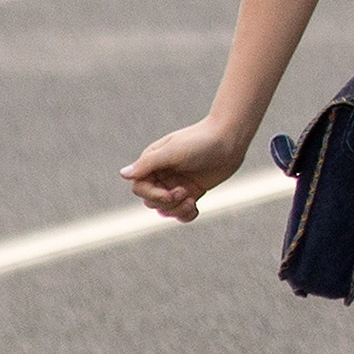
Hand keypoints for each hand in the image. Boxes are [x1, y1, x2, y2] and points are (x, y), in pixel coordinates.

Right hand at [122, 119, 250, 220]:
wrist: (230, 139)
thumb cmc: (200, 141)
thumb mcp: (172, 151)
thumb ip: (148, 163)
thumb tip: (123, 174)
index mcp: (152, 163)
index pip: (139, 188)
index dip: (152, 195)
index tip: (170, 193)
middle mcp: (162, 174)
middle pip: (151, 201)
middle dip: (166, 203)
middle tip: (185, 193)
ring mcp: (177, 184)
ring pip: (166, 208)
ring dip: (176, 210)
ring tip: (192, 201)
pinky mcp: (193, 191)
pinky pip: (182, 211)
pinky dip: (186, 214)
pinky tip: (195, 208)